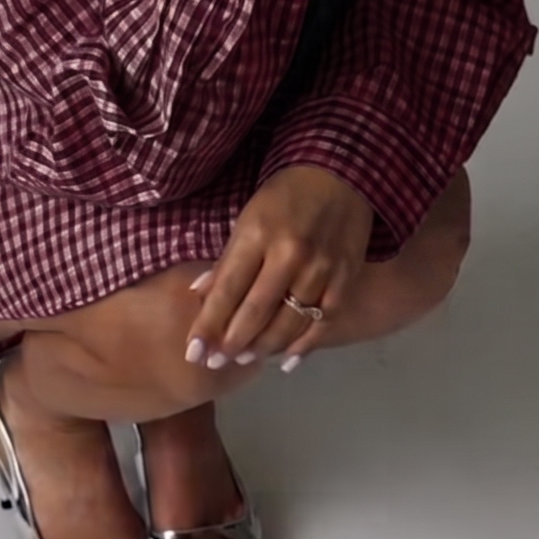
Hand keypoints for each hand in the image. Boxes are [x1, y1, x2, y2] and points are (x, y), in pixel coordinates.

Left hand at [185, 164, 374, 370]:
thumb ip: (227, 262)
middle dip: (232, 344)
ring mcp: (321, 269)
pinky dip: (303, 346)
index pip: (227, 290)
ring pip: (288, 324)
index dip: (209, 325)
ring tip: (245, 359)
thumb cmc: (285, 198)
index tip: (194, 352)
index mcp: (258, 235)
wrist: (342, 174)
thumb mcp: (248, 220)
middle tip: (215, 363)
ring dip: (263, 348)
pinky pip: (322, 323)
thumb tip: (200, 297)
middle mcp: (290, 254)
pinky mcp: (345, 278)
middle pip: (256, 312)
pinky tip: (286, 361)